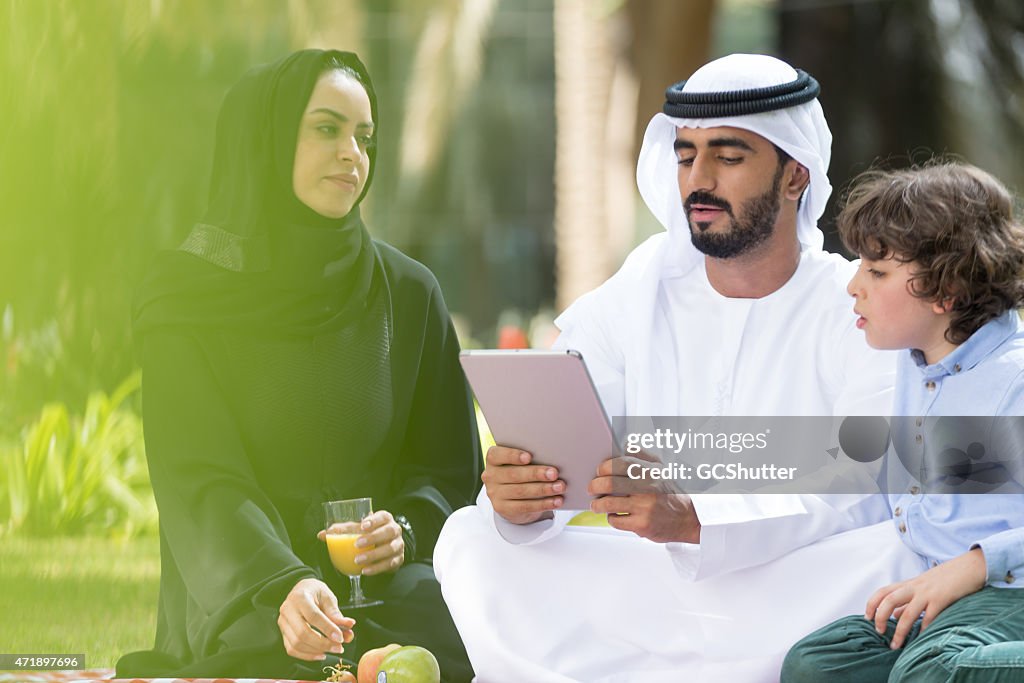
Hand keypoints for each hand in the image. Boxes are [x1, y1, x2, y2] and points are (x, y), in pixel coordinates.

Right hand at [278, 577, 354, 660]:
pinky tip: (321, 654)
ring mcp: (283, 622)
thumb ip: (336, 613)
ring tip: (333, 649)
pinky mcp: (283, 632)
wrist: (302, 589)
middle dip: (323, 643)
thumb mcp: (328, 597)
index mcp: (300, 597)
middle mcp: (287, 609)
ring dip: (316, 651)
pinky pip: (292, 649)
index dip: (327, 629)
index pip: (313, 616)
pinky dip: (307, 655)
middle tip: (339, 647)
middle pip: (302, 633)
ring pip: (296, 644)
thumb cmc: (315, 592)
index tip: (340, 638)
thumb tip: (349, 626)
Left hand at [318, 510, 404, 574]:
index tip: (362, 526)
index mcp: (385, 519)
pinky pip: (389, 564)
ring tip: (358, 560)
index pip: (382, 516)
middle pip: (388, 532)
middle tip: (357, 544)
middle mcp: (395, 530)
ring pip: (390, 549)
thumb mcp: (358, 530)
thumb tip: (322, 534)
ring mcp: (398, 545)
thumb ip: (342, 531)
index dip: (374, 520)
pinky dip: (377, 568)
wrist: (386, 548)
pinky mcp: (398, 559)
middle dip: (373, 538)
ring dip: (373, 555)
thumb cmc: (369, 535)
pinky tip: (365, 571)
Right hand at [481, 445, 565, 524]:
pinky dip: (543, 504)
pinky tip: (556, 501)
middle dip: (536, 474)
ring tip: (559, 487)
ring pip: (521, 491)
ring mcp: (494, 493)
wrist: (512, 498)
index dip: (513, 455)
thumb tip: (552, 458)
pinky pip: (524, 506)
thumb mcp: (520, 464)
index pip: (497, 455)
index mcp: (493, 459)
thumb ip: (529, 459)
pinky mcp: (502, 508)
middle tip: (554, 473)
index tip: (529, 457)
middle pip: (514, 474)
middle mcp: (490, 476)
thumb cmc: (521, 472)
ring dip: (543, 489)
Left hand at [588, 457, 700, 542]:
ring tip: (596, 504)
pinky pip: (615, 520)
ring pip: (608, 504)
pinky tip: (614, 515)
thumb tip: (622, 442)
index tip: (599, 471)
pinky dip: (610, 517)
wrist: (688, 519)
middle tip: (592, 488)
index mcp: (652, 471)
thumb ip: (641, 453)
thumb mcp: (660, 468)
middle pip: (609, 484)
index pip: (621, 463)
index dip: (604, 466)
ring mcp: (645, 507)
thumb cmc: (669, 491)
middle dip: (594, 486)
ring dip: (597, 504)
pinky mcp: (642, 525)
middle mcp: (649, 488)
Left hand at [865, 547, 986, 648]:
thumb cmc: (945, 579)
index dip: (871, 604)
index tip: (867, 618)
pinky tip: (920, 639)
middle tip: (879, 632)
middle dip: (880, 616)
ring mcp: (928, 593)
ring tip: (896, 645)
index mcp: (908, 584)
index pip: (882, 592)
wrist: (969, 567)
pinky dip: (923, 629)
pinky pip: (930, 617)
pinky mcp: (942, 599)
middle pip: (889, 600)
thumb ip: (908, 601)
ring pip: (908, 612)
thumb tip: (894, 615)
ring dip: (900, 631)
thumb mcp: (922, 587)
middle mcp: (914, 587)